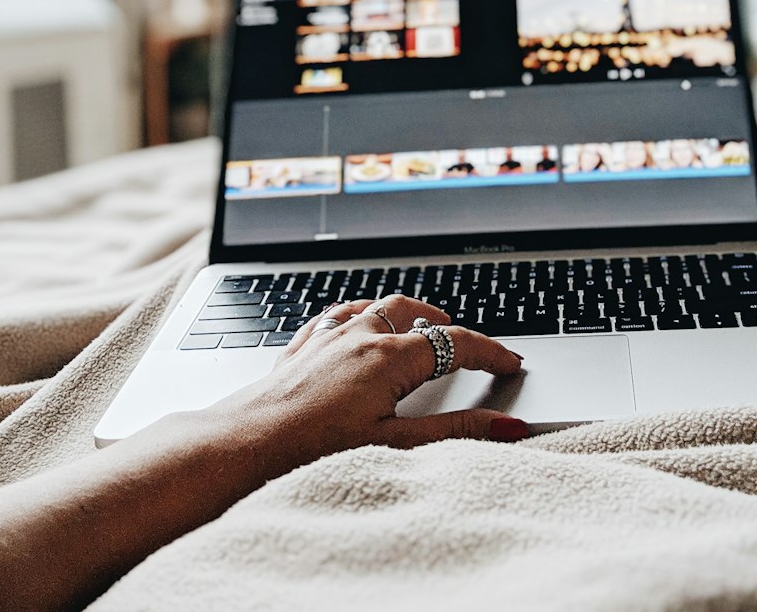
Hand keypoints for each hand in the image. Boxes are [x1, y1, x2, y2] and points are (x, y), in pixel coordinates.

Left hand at [205, 294, 528, 473]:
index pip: (454, 343)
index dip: (489, 351)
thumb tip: (507, 426)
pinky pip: (337, 315)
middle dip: (445, 324)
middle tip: (466, 343)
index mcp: (389, 356)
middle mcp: (360, 335)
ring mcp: (327, 336)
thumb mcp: (395, 445)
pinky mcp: (301, 345)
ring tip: (420, 325)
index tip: (511, 362)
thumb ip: (455, 432)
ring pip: (376, 306)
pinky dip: (359, 315)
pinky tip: (356, 325)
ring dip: (404, 312)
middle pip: (415, 312)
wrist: (245, 442)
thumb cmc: (314, 450)